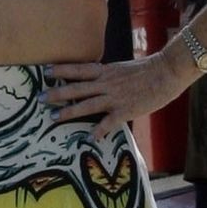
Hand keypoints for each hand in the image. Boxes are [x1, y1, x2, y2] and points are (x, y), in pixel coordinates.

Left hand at [42, 54, 178, 141]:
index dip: (62, 70)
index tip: (46, 71)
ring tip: (52, 118)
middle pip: (76, 88)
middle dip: (57, 93)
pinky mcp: (125, 110)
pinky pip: (108, 122)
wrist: (167, 72)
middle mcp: (106, 83)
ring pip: (86, 104)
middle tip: (39, 98)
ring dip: (68, 112)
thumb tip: (98, 82)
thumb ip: (109, 77)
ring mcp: (115, 97)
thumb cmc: (148, 70)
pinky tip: (90, 138)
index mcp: (106, 71)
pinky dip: (98, 131)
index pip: (79, 69)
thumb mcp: (123, 69)